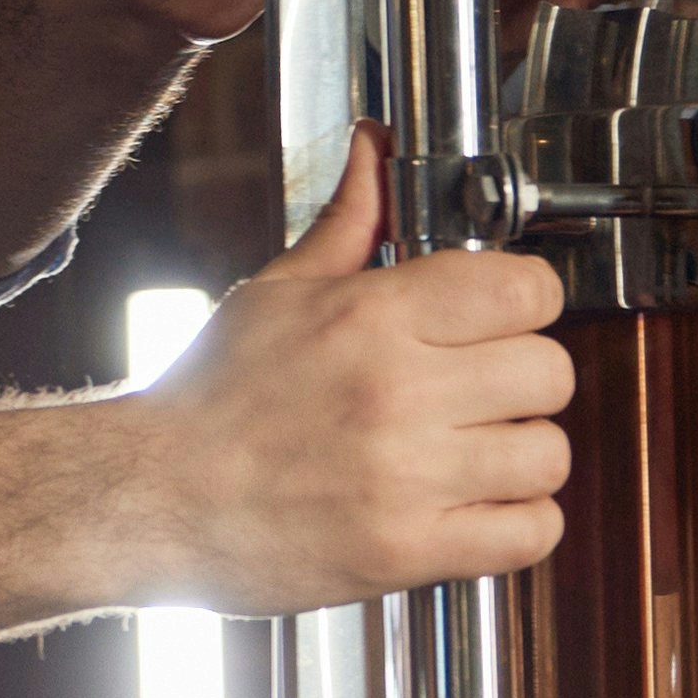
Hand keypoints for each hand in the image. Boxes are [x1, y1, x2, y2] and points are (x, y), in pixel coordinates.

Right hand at [109, 135, 571, 612]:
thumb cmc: (209, 400)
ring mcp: (407, 476)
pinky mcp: (408, 549)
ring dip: (518, 455)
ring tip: (472, 454)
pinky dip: (516, 524)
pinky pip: (529, 533)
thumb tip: (375, 147)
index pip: (526, 290)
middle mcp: (397, 392)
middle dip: (522, 380)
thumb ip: (349, 222)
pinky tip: (474, 507)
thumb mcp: (277, 292)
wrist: (149, 498)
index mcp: (372, 317)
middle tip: (481, 391)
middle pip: (549, 372)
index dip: (524, 302)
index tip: (501, 320)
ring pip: (547, 455)